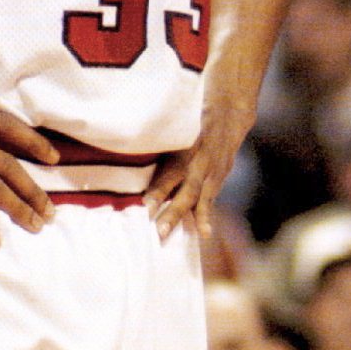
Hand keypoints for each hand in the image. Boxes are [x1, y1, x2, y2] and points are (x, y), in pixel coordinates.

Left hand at [145, 87, 248, 242]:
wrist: (229, 112)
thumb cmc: (189, 118)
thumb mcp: (173, 124)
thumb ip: (154, 138)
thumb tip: (121, 144)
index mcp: (188, 148)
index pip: (171, 174)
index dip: (159, 190)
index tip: (145, 206)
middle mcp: (202, 162)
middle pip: (187, 192)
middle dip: (174, 211)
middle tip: (160, 230)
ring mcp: (215, 171)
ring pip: (202, 198)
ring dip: (194, 218)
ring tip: (191, 237)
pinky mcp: (221, 177)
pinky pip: (210, 199)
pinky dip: (206, 216)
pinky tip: (205, 233)